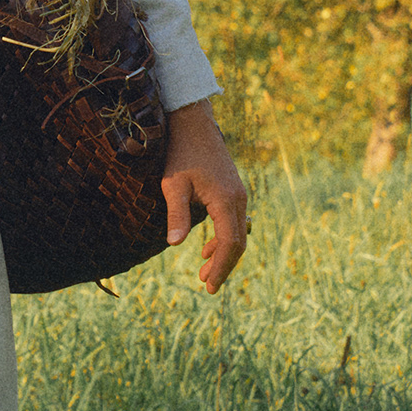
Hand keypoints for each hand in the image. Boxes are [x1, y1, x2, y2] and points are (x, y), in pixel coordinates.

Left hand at [160, 100, 248, 293]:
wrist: (193, 123)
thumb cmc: (180, 153)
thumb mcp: (173, 184)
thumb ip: (177, 214)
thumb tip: (175, 244)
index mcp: (226, 200)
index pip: (230, 243)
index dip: (220, 267)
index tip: (208, 286)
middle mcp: (238, 199)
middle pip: (238, 242)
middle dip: (223, 266)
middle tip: (207, 287)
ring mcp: (238, 194)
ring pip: (237, 233)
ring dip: (223, 254)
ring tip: (203, 273)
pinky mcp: (232, 191)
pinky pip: (232, 222)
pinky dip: (223, 239)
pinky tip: (206, 250)